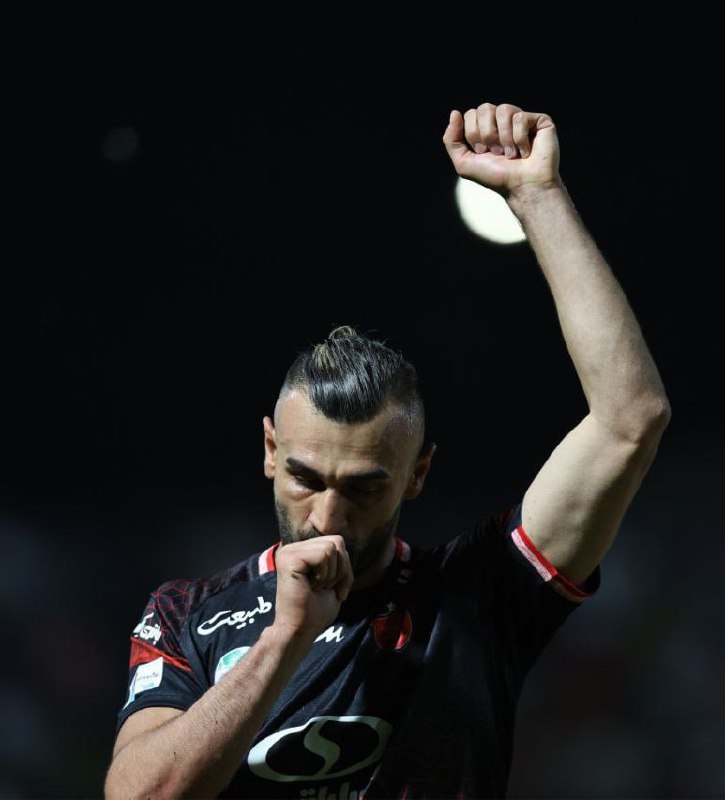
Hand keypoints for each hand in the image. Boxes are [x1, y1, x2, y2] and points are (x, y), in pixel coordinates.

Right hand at [273, 535, 353, 637]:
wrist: (299, 631)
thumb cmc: (315, 611)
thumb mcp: (333, 579)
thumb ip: (337, 559)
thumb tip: (342, 540)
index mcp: (301, 551)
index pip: (337, 541)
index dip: (343, 566)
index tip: (333, 588)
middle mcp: (293, 548)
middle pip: (337, 541)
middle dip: (340, 569)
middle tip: (324, 588)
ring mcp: (289, 551)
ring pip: (331, 547)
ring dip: (331, 574)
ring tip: (315, 588)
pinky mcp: (289, 558)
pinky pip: (323, 554)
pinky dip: (324, 574)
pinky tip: (310, 587)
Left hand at [442, 102, 559, 196]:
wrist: (522, 187)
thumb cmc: (496, 177)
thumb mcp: (464, 163)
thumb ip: (451, 140)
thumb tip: (454, 112)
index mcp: (485, 127)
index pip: (470, 114)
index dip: (474, 135)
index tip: (483, 153)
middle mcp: (503, 120)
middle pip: (485, 108)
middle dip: (487, 135)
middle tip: (497, 153)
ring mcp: (521, 118)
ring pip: (503, 109)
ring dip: (504, 138)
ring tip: (511, 155)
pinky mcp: (539, 120)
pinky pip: (521, 117)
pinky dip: (520, 139)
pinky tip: (526, 152)